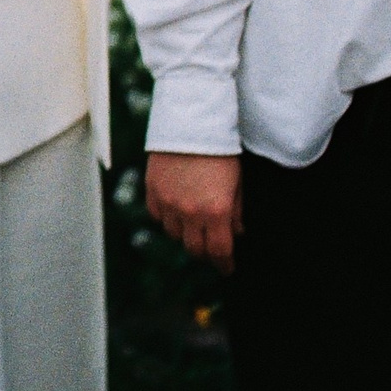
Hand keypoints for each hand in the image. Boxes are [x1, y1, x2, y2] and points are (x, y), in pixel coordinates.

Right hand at [145, 151, 241, 273]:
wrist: (191, 123)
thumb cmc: (220, 149)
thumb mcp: (237, 182)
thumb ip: (237, 211)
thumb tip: (237, 231)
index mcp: (216, 211)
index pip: (219, 251)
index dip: (224, 264)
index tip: (227, 268)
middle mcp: (190, 212)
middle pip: (194, 249)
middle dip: (205, 252)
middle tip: (210, 247)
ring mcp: (168, 202)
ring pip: (174, 234)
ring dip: (185, 234)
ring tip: (192, 225)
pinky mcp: (152, 190)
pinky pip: (157, 216)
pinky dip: (166, 218)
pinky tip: (175, 210)